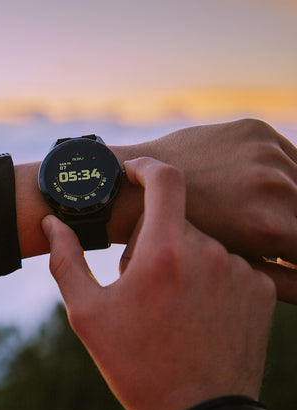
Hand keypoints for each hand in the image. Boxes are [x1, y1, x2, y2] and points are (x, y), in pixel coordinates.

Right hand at [42, 157, 275, 409]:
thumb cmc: (137, 364)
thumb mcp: (88, 314)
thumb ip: (66, 260)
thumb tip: (50, 224)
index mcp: (164, 251)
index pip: (165, 179)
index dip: (146, 167)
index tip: (133, 172)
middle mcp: (208, 252)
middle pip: (176, 218)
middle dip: (154, 236)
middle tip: (141, 275)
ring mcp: (240, 270)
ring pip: (202, 242)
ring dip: (181, 256)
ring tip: (169, 299)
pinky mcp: (259, 289)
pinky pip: (228, 262)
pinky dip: (208, 274)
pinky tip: (196, 309)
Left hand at [117, 119, 296, 302]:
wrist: (131, 189)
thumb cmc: (173, 237)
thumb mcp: (227, 263)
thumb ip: (278, 277)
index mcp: (268, 227)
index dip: (294, 257)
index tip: (283, 257)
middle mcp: (274, 185)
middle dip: (291, 226)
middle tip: (274, 236)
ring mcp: (265, 153)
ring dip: (292, 200)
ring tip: (261, 211)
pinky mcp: (254, 130)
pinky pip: (288, 155)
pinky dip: (283, 173)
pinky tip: (261, 187)